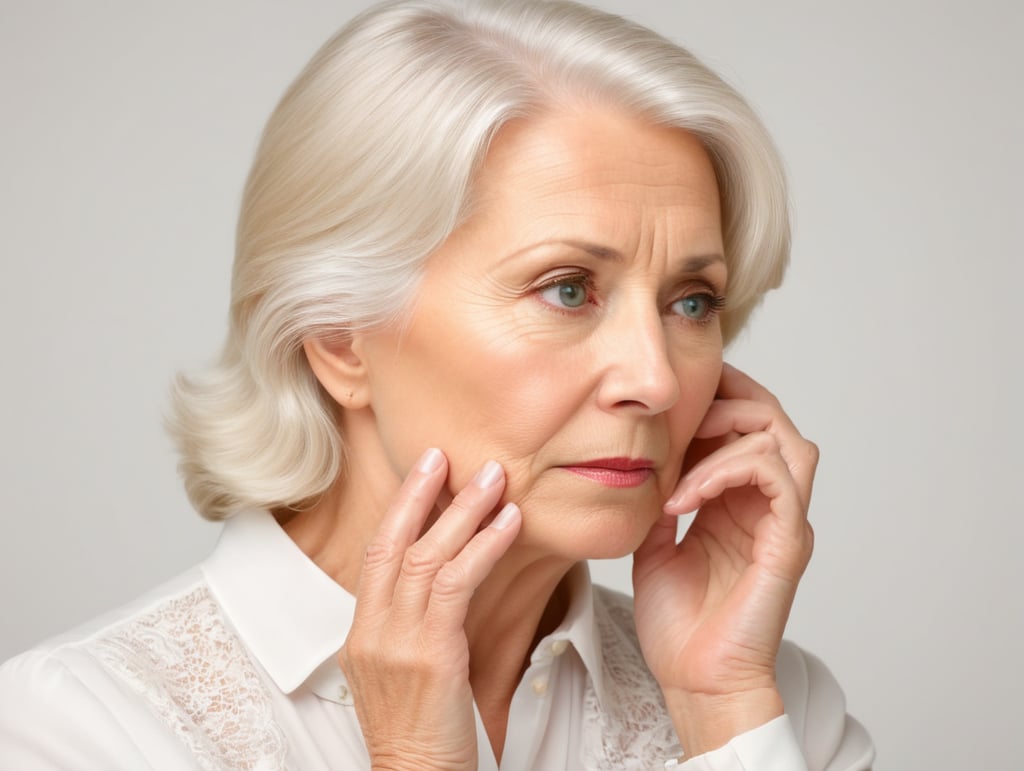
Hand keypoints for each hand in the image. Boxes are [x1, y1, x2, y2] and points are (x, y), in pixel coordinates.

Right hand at [338, 449, 520, 770]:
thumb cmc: (419, 733)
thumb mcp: (399, 673)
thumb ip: (409, 628)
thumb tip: (437, 589)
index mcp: (362, 633)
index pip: (377, 555)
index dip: (400, 511)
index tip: (423, 475)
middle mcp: (372, 630)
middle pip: (391, 543)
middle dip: (417, 493)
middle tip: (444, 453)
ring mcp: (396, 641)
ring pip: (426, 555)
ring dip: (462, 511)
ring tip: (494, 477)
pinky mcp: (430, 654)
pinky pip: (457, 584)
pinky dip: (485, 546)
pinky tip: (509, 522)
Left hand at [631, 364, 816, 754]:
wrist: (694, 680)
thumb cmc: (680, 624)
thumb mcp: (654, 543)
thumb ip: (661, 500)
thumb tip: (647, 462)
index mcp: (741, 503)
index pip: (747, 425)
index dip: (716, 400)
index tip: (671, 399)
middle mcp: (769, 507)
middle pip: (774, 419)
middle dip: (725, 402)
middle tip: (677, 418)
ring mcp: (783, 523)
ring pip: (784, 438)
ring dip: (728, 433)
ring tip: (680, 457)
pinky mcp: (787, 543)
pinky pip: (776, 477)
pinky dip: (727, 469)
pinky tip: (686, 495)